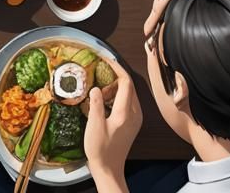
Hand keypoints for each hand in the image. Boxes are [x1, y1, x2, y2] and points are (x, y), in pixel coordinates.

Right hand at [83, 58, 140, 187]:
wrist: (109, 169)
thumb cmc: (101, 149)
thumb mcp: (94, 125)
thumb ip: (96, 103)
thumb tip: (96, 88)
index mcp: (126, 112)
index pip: (126, 82)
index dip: (116, 67)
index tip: (104, 58)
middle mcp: (134, 114)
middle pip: (128, 86)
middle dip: (114, 75)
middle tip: (99, 70)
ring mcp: (134, 119)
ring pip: (128, 94)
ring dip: (114, 87)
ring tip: (99, 89)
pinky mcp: (131, 123)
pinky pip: (126, 102)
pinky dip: (116, 96)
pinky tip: (103, 100)